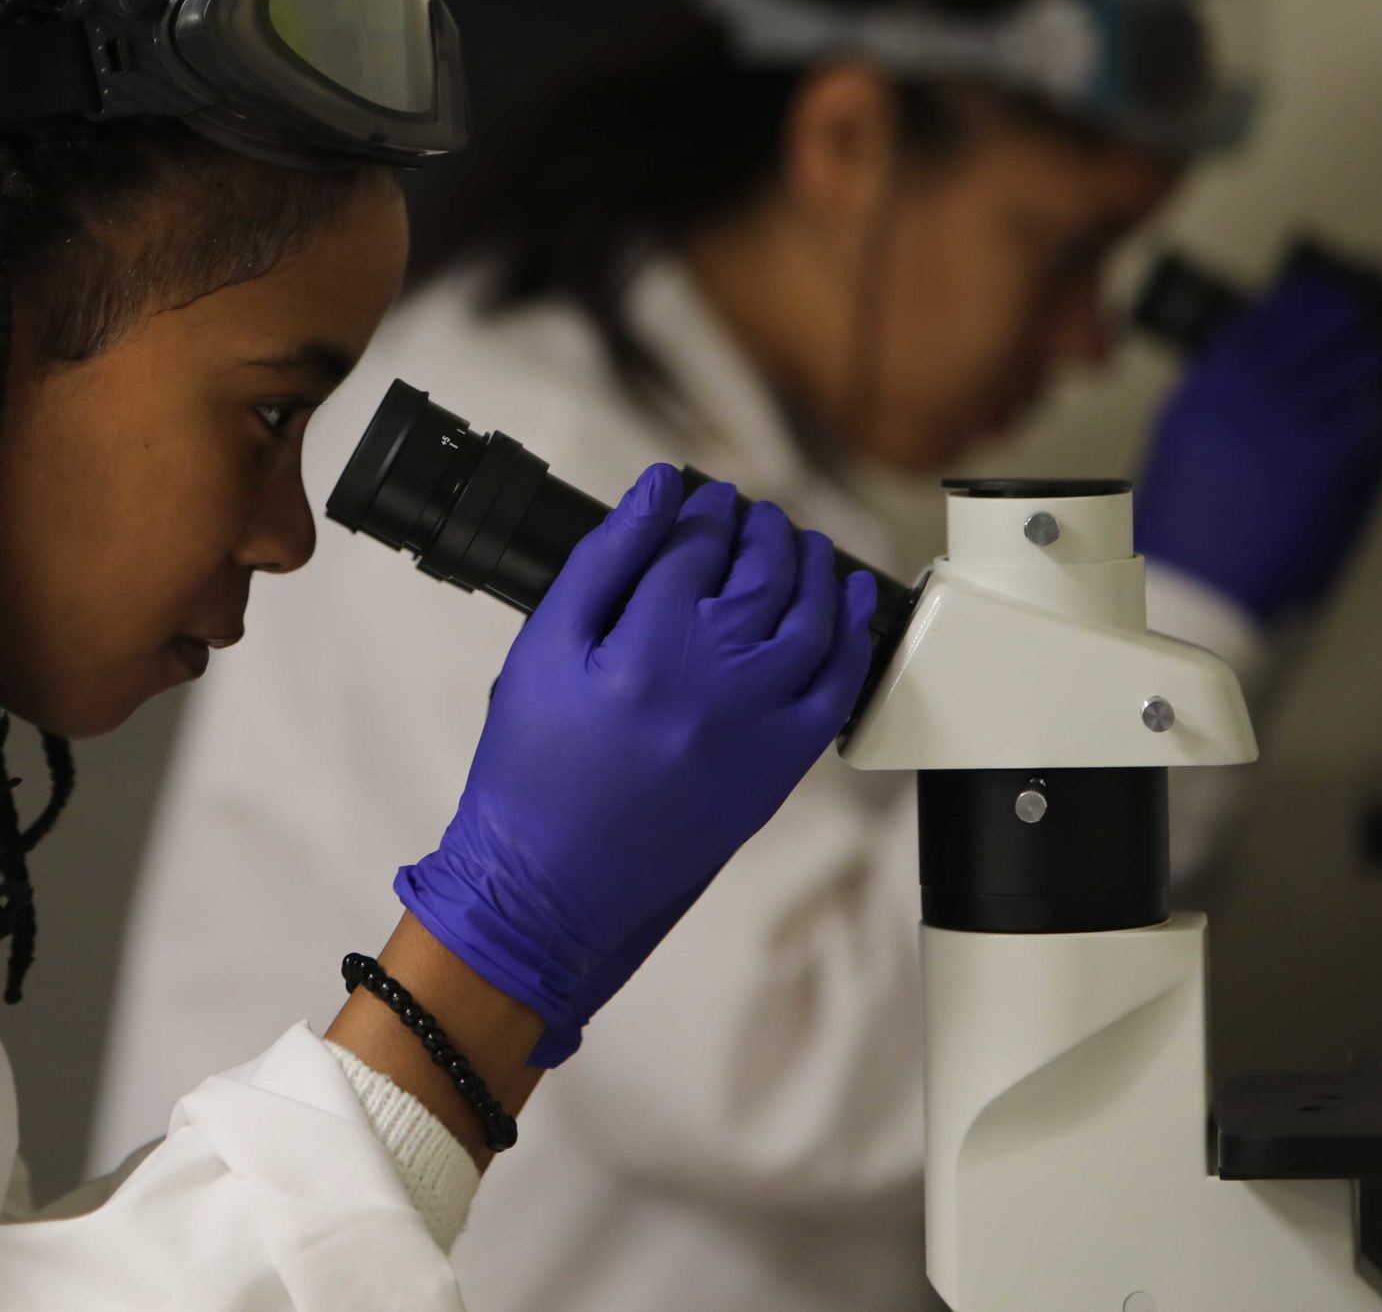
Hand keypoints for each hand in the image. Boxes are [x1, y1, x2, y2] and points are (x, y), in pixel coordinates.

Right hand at [396, 466, 878, 1065]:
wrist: (553, 888)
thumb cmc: (531, 770)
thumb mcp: (541, 653)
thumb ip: (600, 564)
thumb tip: (654, 495)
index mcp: (649, 645)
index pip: (694, 544)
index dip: (700, 507)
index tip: (696, 493)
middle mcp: (719, 679)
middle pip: (763, 570)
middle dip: (758, 527)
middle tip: (746, 511)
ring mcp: (762, 724)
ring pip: (814, 616)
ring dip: (811, 565)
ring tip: (796, 542)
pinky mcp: (783, 766)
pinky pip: (839, 687)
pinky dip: (850, 634)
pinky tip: (845, 603)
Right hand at [1135, 257, 1381, 622]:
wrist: (1190, 583)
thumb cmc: (1178, 529)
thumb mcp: (1179, 448)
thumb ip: (1213, 406)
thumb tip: (1251, 378)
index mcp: (1200, 393)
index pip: (1251, 326)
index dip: (1289, 303)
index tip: (1309, 289)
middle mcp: (1240, 399)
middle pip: (1305, 336)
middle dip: (1339, 319)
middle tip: (1361, 310)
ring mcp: (1281, 426)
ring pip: (1345, 373)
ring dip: (1368, 361)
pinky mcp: (1319, 459)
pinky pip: (1366, 423)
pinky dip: (1378, 417)